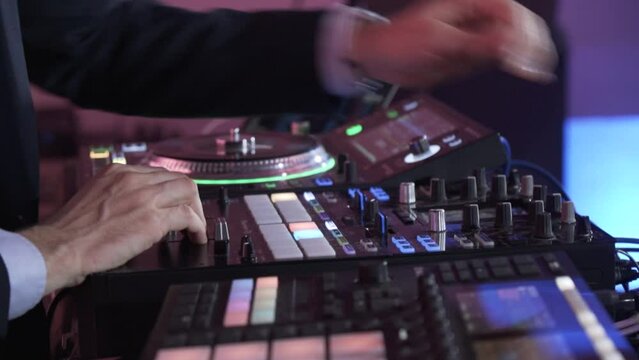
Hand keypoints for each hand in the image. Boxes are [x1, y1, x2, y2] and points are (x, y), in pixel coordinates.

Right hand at [19, 164, 206, 294]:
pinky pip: (188, 217)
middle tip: (192, 216)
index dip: (172, 190)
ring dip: (198, 211)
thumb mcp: (94, 199)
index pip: (159, 173)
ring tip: (196, 228)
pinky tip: (195, 237)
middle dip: (190, 198)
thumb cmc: (70, 233)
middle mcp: (133, 179)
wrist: (60, 248)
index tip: (176, 202)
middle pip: (179, 179)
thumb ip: (117, 196)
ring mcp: (145, 197)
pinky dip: (198, 227)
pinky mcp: (153, 219)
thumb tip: (135, 208)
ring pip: (188, 192)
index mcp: (117, 173)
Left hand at [350, 0, 556, 86]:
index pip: (508, 11)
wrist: (378, 58)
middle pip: (516, 24)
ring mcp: (474, 37)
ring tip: (539, 68)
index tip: (528, 50)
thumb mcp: (438, 41)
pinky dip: (514, 63)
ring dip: (527, 52)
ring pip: (511, 41)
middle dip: (531, 40)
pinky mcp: (470, 55)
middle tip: (541, 61)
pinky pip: (498, 57)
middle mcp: (474, 19)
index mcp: (468, 4)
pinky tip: (528, 70)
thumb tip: (508, 44)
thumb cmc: (399, 41)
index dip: (523, 29)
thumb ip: (475, 43)